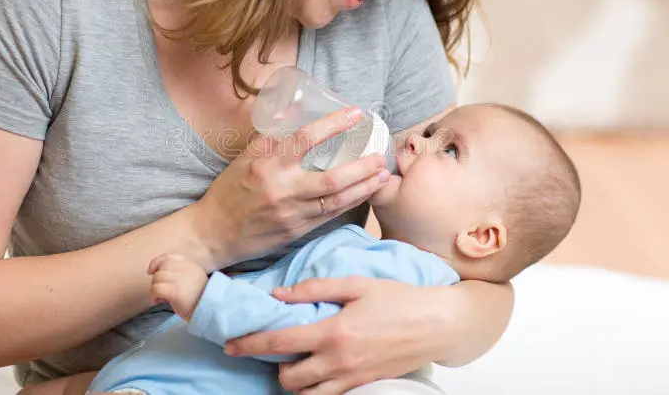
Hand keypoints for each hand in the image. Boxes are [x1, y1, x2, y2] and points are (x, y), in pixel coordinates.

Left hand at [147, 253, 208, 320]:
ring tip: (160, 298)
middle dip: (156, 279)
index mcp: (190, 265)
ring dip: (154, 289)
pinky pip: (156, 288)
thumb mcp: (192, 281)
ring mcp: (180, 279)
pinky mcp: (175, 291)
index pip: (168, 257)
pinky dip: (152, 296)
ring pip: (157, 277)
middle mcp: (186, 269)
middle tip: (160, 291)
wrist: (209, 311)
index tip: (151, 271)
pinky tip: (157, 302)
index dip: (156, 262)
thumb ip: (180, 274)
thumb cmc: (198, 300)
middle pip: (161, 267)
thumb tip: (158, 274)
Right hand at [193, 107, 390, 267]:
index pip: (306, 139)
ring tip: (382, 175)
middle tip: (379, 155)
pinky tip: (364, 194)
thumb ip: (270, 139)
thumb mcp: (244, 159)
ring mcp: (291, 212)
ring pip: (337, 199)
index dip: (334, 124)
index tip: (355, 114)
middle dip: (361, 166)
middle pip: (332, 176)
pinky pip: (330, 215)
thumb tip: (292, 113)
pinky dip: (350, 203)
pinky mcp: (296, 230)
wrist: (214, 234)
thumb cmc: (229, 192)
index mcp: (267, 165)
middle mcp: (282, 189)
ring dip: (364, 187)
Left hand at [224, 277, 451, 394]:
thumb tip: (279, 294)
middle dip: (274, 367)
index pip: (279, 342)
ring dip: (294, 382)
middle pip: (288, 378)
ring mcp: (351, 379)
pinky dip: (316, 390)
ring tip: (295, 363)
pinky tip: (318, 372)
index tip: (231, 344)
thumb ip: (315, 289)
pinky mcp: (363, 387)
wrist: (437, 324)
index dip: (250, 344)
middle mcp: (338, 361)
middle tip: (274, 350)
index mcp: (333, 332)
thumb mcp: (356, 284)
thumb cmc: (398, 299)